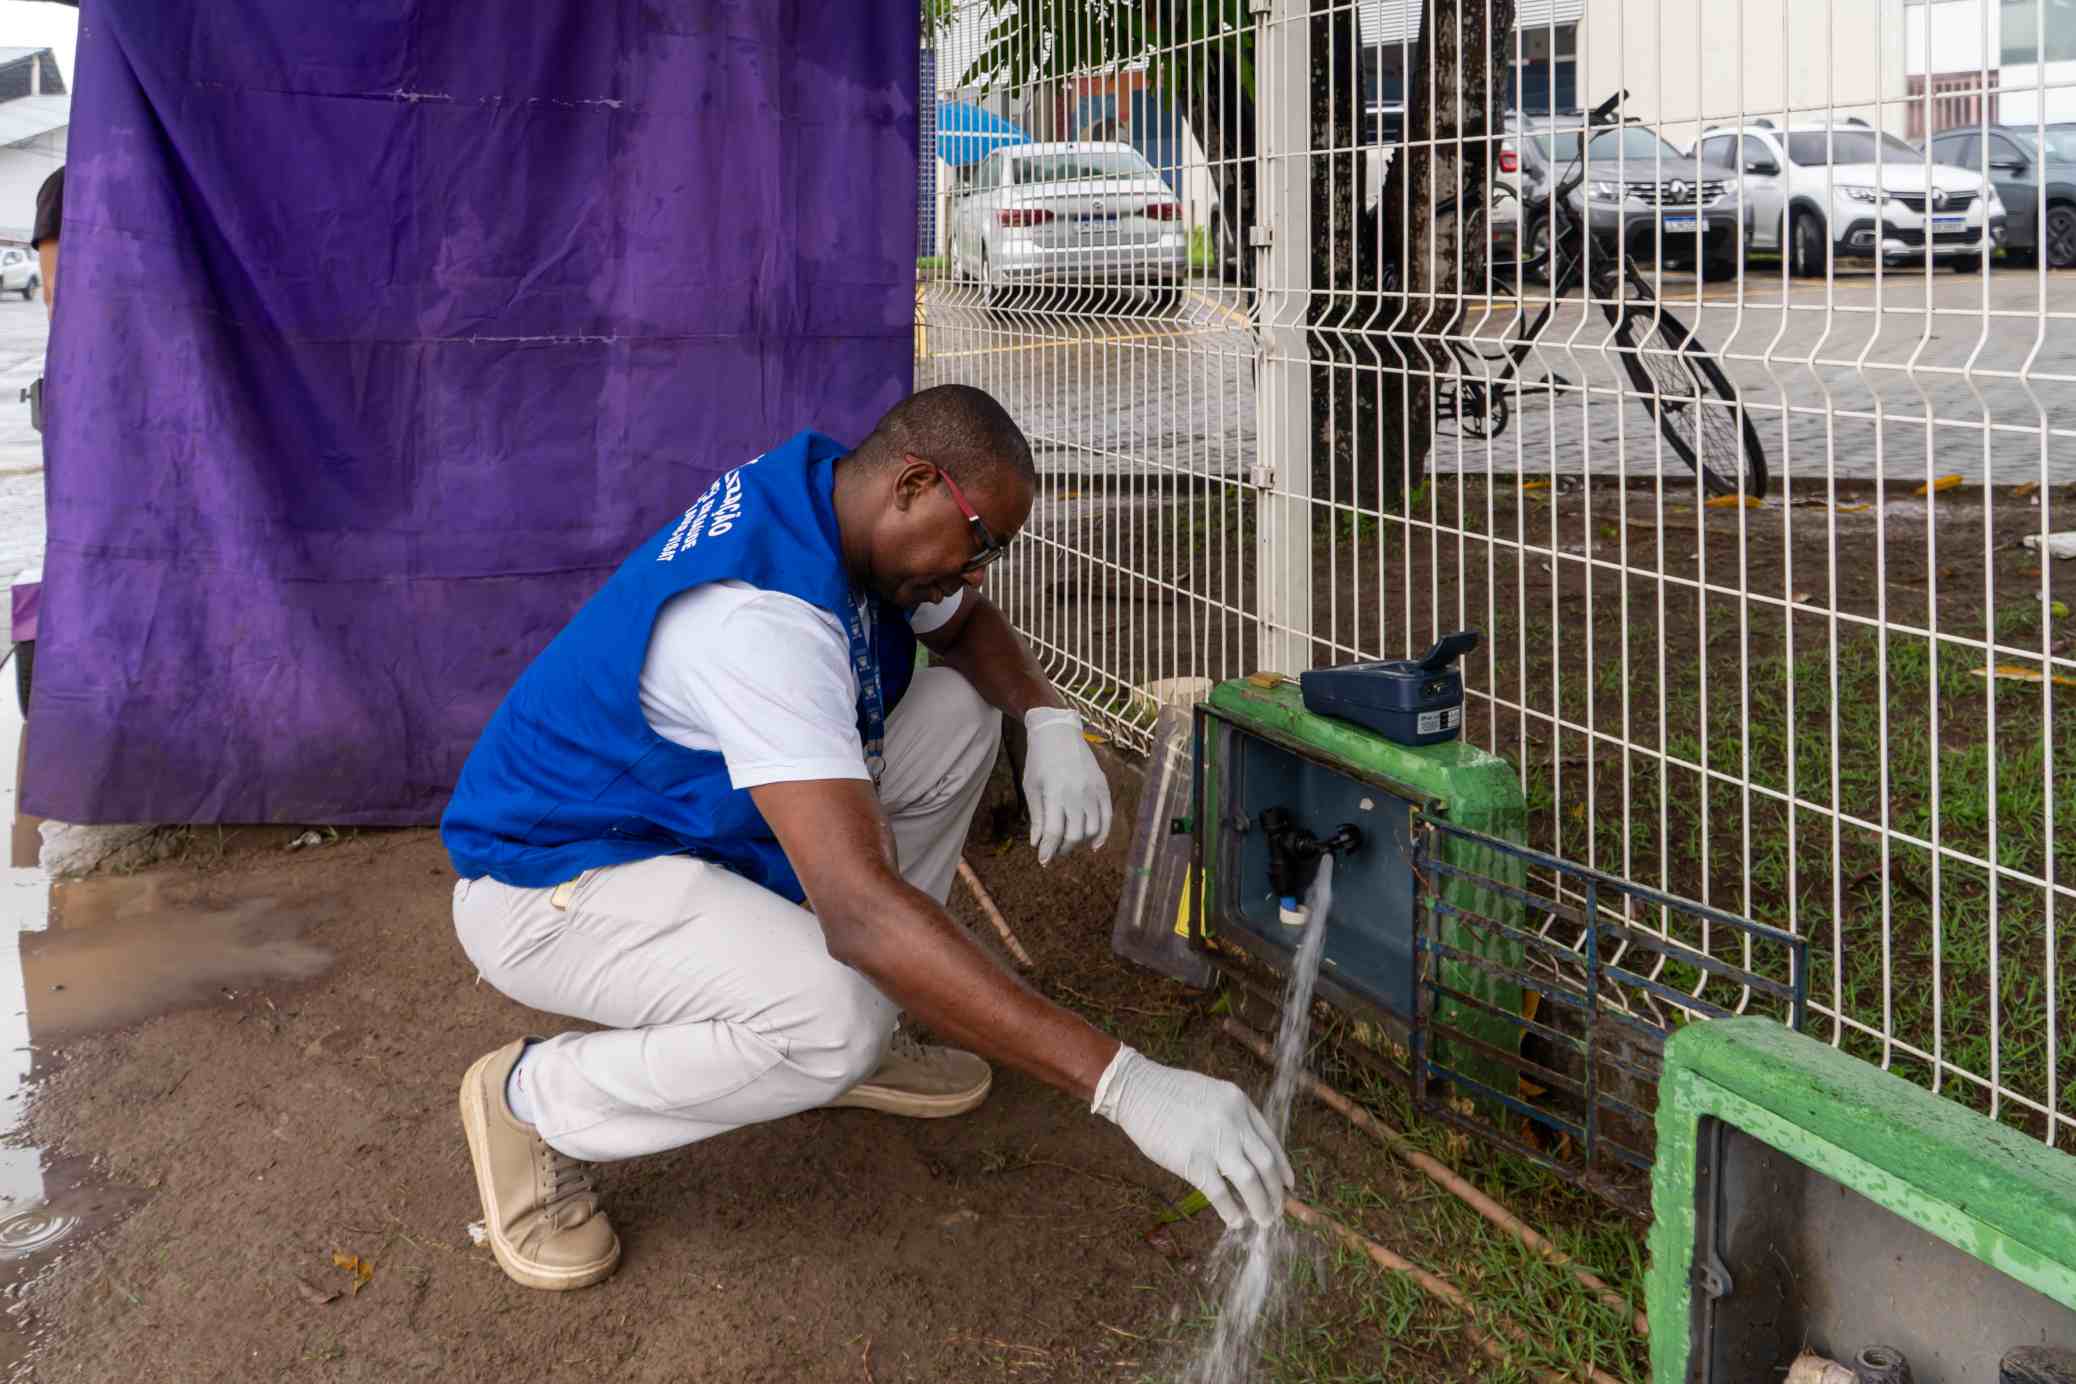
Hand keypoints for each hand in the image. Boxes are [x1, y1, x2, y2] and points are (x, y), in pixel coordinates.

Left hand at [1020, 707, 1112, 864]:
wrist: (1058, 732)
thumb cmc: (1040, 760)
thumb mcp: (1031, 787)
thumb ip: (1037, 817)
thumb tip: (1037, 844)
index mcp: (1055, 793)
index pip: (1054, 832)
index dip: (1048, 850)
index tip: (1043, 860)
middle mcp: (1077, 793)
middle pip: (1074, 835)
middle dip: (1063, 848)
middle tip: (1054, 850)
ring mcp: (1092, 790)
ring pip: (1092, 829)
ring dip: (1080, 842)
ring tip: (1069, 842)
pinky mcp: (1103, 787)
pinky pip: (1107, 817)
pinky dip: (1102, 834)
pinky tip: (1093, 845)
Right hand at [1091, 1046, 1292, 1228]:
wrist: (1136, 1089)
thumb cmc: (1170, 1094)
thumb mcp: (1211, 1096)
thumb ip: (1231, 1120)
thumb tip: (1245, 1156)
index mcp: (1239, 1103)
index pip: (1271, 1142)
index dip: (1283, 1168)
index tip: (1288, 1187)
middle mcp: (1233, 1121)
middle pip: (1266, 1164)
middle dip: (1275, 1192)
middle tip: (1277, 1211)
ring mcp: (1214, 1141)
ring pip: (1250, 1181)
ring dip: (1261, 1205)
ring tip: (1263, 1221)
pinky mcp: (1193, 1160)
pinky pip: (1220, 1193)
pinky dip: (1231, 1210)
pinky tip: (1235, 1221)